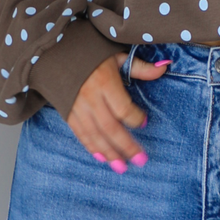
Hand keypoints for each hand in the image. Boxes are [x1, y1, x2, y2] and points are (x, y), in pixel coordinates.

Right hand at [66, 53, 168, 170]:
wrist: (54, 51)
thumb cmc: (90, 53)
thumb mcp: (116, 55)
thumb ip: (140, 67)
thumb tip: (165, 67)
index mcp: (104, 82)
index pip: (123, 108)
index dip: (136, 118)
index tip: (145, 122)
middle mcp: (90, 98)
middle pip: (110, 127)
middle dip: (126, 146)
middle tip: (141, 160)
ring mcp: (77, 107)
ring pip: (95, 135)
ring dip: (110, 153)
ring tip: (122, 167)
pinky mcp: (67, 113)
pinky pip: (81, 134)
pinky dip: (92, 147)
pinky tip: (103, 159)